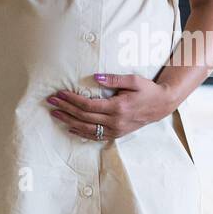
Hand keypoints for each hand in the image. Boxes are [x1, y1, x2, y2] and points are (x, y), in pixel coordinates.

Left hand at [45, 74, 176, 140]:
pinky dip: (82, 133)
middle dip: (65, 109)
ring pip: (87, 129)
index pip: (88, 105)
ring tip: (55, 115)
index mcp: (118, 107)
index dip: (72, 100)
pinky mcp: (117, 134)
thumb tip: (95, 77)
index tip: (59, 94)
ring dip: (69, 122)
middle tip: (51, 102)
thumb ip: (113, 79)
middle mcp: (115, 121)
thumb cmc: (147, 90)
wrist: (162, 105)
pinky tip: (71, 128)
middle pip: (84, 117)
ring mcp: (116, 130)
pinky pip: (96, 136)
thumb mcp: (133, 80)